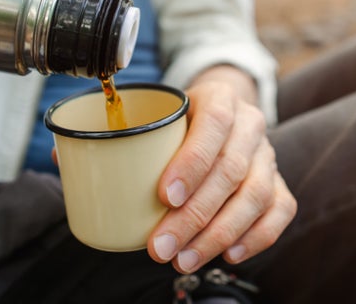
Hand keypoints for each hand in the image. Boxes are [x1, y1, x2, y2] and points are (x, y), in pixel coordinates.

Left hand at [148, 66, 296, 272]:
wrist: (222, 112)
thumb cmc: (181, 119)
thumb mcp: (159, 113)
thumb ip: (130, 136)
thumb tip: (75, 165)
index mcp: (220, 97)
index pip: (214, 124)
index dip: (192, 162)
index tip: (164, 197)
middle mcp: (250, 123)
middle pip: (231, 170)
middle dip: (195, 215)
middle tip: (162, 245)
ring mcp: (268, 154)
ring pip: (256, 196)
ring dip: (219, 234)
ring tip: (185, 259)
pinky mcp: (279, 181)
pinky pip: (280, 211)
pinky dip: (256, 237)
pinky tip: (228, 254)